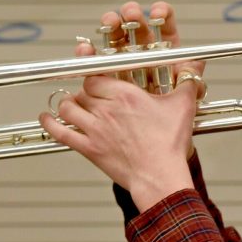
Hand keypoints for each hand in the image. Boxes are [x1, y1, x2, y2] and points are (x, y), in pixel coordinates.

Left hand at [38, 1, 204, 210]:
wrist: (159, 176)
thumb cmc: (169, 144)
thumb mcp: (182, 107)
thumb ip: (187, 81)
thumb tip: (196, 65)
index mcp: (126, 95)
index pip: (98, 75)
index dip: (96, 75)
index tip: (97, 75)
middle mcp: (106, 109)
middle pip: (83, 90)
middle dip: (85, 90)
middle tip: (91, 94)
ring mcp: (94, 129)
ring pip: (69, 107)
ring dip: (68, 104)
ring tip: (72, 104)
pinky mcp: (88, 148)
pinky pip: (61, 132)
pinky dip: (50, 124)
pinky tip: (45, 117)